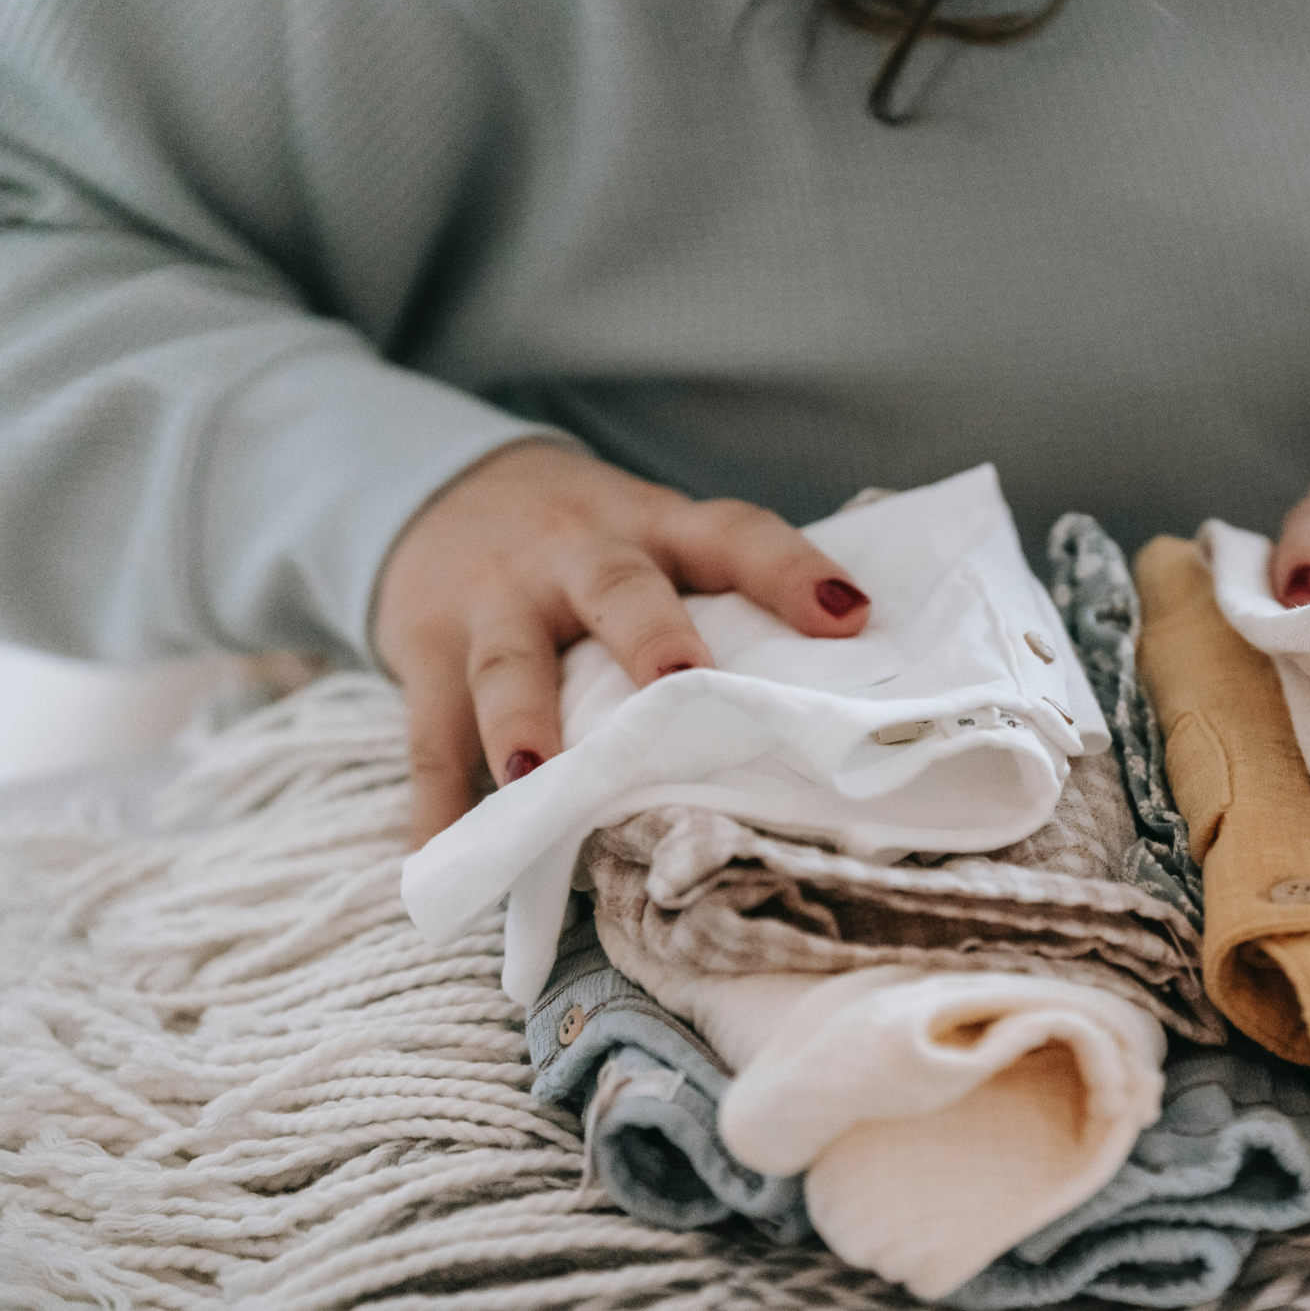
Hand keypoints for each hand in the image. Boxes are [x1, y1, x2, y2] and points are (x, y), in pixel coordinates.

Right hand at [374, 442, 871, 845]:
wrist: (440, 486)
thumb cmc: (590, 544)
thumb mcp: (655, 537)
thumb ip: (721, 597)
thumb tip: (842, 695)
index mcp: (657, 528)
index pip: (734, 534)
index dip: (790, 569)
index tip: (850, 616)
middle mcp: (577, 555)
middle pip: (619, 590)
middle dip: (652, 636)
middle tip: (684, 682)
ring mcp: (496, 602)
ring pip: (510, 660)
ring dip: (522, 720)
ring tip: (535, 777)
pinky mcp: (425, 651)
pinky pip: (428, 734)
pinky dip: (436, 802)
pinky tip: (441, 858)